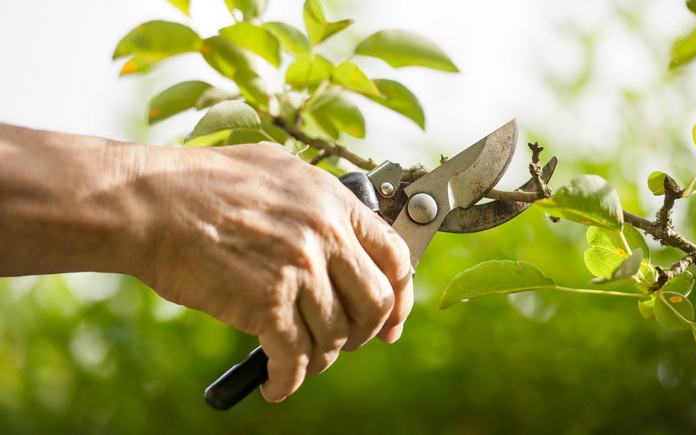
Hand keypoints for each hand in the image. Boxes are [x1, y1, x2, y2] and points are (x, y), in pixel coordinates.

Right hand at [135, 143, 413, 401]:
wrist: (150, 202)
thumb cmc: (204, 183)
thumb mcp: (277, 169)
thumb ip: (317, 199)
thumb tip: (341, 227)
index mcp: (333, 202)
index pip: (395, 256)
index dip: (401, 296)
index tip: (392, 320)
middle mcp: (325, 235)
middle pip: (376, 304)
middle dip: (365, 333)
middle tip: (348, 342)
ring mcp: (299, 269)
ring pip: (335, 336)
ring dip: (321, 358)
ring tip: (302, 360)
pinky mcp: (266, 303)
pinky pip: (295, 358)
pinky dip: (288, 381)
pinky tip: (276, 384)